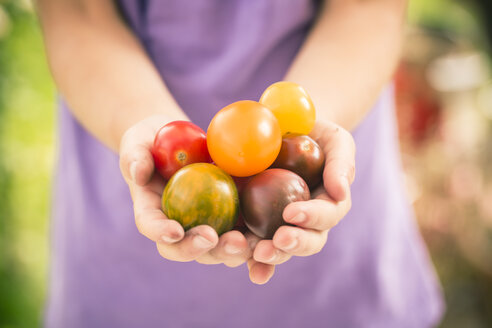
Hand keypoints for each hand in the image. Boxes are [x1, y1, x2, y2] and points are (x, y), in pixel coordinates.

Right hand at [119, 115, 273, 282]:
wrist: (179, 140)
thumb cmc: (153, 140)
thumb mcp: (138, 141)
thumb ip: (135, 156)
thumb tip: (138, 172)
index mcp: (152, 210)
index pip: (151, 226)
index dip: (161, 232)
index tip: (174, 231)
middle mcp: (177, 225)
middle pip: (185, 247)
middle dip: (199, 249)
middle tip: (213, 238)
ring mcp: (204, 224)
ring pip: (216, 248)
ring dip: (230, 251)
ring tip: (246, 244)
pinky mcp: (229, 217)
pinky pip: (242, 232)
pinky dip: (254, 240)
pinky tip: (269, 236)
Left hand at [252, 121, 354, 267]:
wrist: (284, 128)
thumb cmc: (315, 134)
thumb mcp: (335, 140)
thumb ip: (340, 164)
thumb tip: (341, 192)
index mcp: (327, 205)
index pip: (325, 217)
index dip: (312, 217)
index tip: (291, 212)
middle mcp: (305, 223)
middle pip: (305, 243)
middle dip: (293, 245)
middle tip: (277, 240)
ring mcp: (278, 225)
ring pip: (277, 249)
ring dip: (268, 255)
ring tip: (255, 252)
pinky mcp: (253, 222)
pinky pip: (248, 243)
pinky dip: (241, 254)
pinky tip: (233, 253)